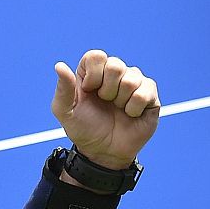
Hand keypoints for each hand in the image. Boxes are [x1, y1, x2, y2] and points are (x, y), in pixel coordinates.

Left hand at [49, 50, 159, 169]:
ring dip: (120, 100)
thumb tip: (59, 66)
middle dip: (107, 90)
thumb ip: (63, 89)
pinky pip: (145, 91)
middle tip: (105, 103)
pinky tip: (130, 114)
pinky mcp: (149, 95)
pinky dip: (133, 107)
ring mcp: (134, 83)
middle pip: (115, 64)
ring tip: (117, 109)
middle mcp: (114, 74)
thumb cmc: (84, 130)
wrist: (103, 152)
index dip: (93, 74)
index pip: (96, 56)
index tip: (89, 91)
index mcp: (93, 72)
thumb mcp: (65, 112)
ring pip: (131, 78)